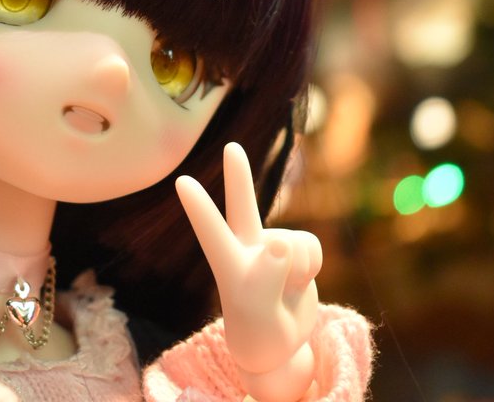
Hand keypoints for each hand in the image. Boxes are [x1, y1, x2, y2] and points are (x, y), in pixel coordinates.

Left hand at [176, 143, 321, 401]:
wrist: (280, 346)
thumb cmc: (259, 331)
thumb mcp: (259, 311)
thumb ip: (268, 276)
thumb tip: (281, 241)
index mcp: (228, 264)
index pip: (210, 231)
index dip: (199, 206)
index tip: (180, 180)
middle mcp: (247, 248)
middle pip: (243, 205)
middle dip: (239, 176)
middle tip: (231, 147)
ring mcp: (273, 248)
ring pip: (294, 243)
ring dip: (298, 271)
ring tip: (284, 293)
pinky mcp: (298, 250)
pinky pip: (312, 246)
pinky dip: (312, 267)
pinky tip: (299, 283)